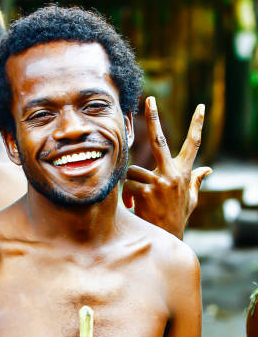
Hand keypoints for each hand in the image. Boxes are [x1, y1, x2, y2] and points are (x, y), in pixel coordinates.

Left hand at [122, 96, 211, 238]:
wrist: (167, 237)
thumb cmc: (178, 216)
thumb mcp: (191, 198)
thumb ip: (196, 181)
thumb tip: (208, 170)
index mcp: (184, 172)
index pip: (193, 144)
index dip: (197, 124)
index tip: (200, 107)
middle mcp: (173, 173)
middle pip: (159, 139)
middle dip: (153, 118)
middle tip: (149, 100)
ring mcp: (159, 181)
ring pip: (134, 171)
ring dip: (132, 185)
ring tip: (139, 199)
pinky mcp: (146, 191)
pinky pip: (128, 185)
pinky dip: (128, 196)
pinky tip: (135, 206)